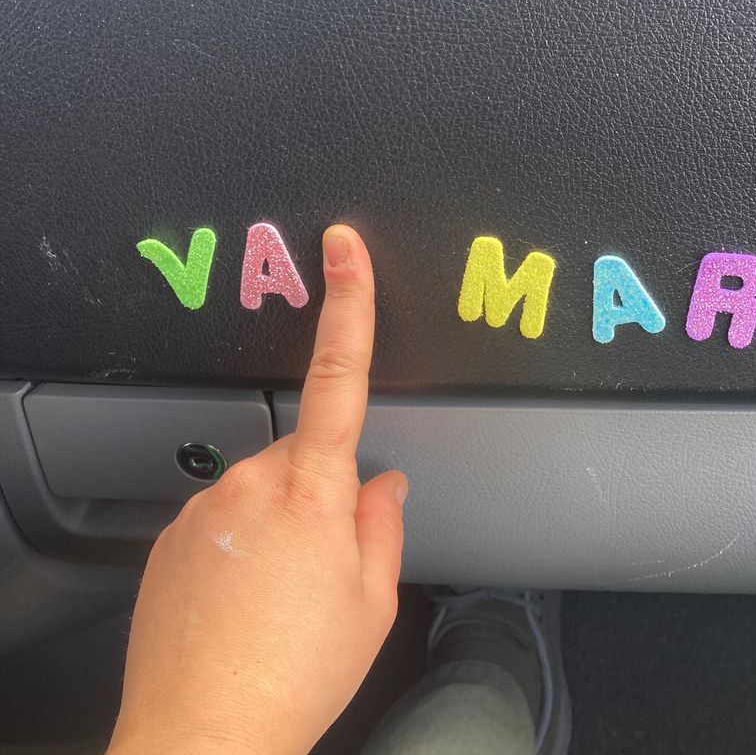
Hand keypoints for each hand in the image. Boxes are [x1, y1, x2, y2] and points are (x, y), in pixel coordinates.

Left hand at [108, 225, 407, 754]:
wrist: (202, 738)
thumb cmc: (295, 673)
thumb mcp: (372, 600)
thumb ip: (383, 523)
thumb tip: (382, 483)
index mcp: (315, 491)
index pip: (338, 376)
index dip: (348, 304)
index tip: (343, 250)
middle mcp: (252, 483)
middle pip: (303, 454)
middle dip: (321, 492)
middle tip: (322, 567)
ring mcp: (205, 508)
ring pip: (262, 491)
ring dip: (279, 527)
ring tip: (278, 597)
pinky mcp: (171, 535)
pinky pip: (222, 519)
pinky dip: (240, 548)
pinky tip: (242, 603)